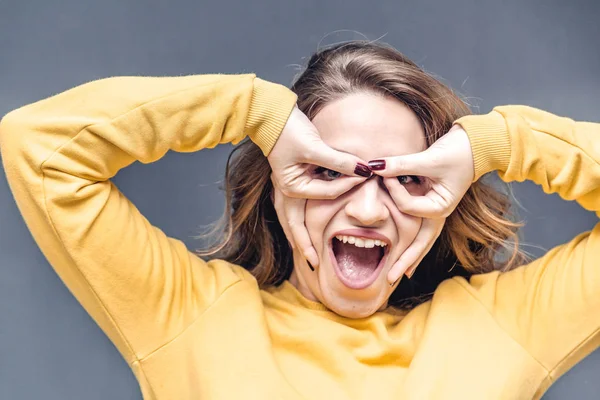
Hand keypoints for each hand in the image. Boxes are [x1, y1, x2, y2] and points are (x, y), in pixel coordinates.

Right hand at [268, 106, 370, 265]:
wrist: (270, 112)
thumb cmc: (289, 129)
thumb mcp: (315, 147)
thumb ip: (339, 161)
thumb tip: (364, 170)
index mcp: (290, 185)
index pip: (326, 193)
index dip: (348, 186)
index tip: (367, 177)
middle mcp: (285, 189)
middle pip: (295, 224)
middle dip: (304, 244)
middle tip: (314, 265)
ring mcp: (286, 185)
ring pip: (292, 218)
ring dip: (300, 235)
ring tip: (308, 253)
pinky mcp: (290, 177)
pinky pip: (297, 205)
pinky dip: (302, 218)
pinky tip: (309, 225)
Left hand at [371, 126, 473, 282]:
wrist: (477, 144)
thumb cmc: (456, 151)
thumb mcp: (429, 158)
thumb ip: (401, 164)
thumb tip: (374, 166)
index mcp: (441, 205)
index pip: (409, 207)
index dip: (394, 192)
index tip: (382, 173)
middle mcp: (440, 213)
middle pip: (421, 242)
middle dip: (405, 260)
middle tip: (389, 278)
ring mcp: (437, 211)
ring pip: (423, 240)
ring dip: (410, 257)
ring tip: (399, 276)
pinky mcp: (433, 205)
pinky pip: (421, 229)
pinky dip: (413, 243)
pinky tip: (408, 258)